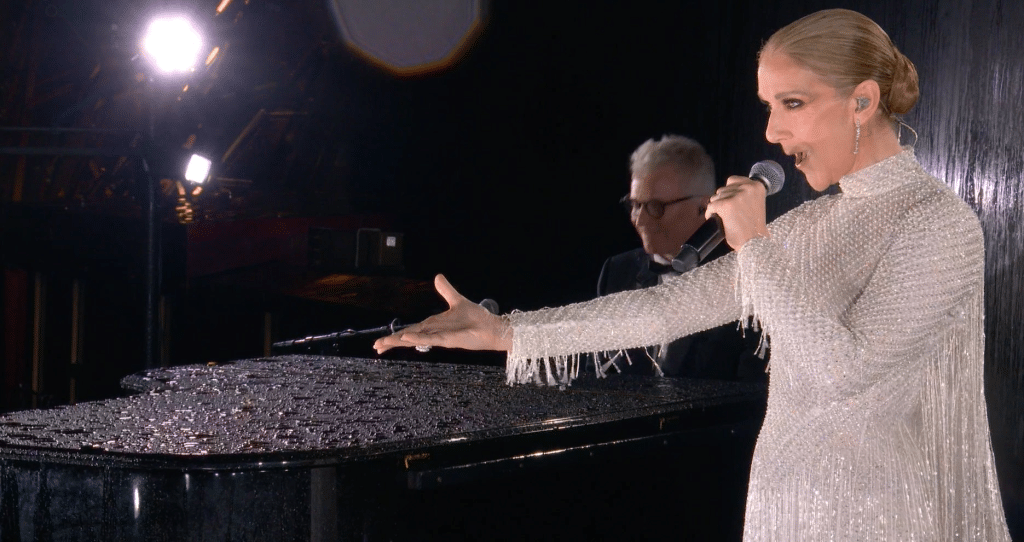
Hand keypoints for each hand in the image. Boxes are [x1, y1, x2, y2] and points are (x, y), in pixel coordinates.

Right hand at [373, 274, 511, 353]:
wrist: (492, 327)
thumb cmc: (477, 318)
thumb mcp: (457, 300)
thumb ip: (446, 290)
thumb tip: (437, 276)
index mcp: (433, 325)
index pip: (410, 330)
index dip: (396, 335)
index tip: (381, 342)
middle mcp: (434, 332)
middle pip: (408, 337)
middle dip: (392, 341)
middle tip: (375, 347)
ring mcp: (440, 337)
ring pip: (415, 339)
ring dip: (399, 341)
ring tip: (383, 345)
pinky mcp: (449, 340)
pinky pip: (431, 339)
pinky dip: (418, 338)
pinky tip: (406, 339)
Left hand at [705, 175, 769, 249]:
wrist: (754, 242)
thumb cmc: (753, 227)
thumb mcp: (754, 203)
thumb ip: (744, 194)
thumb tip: (723, 191)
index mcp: (757, 186)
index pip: (732, 180)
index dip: (728, 192)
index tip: (731, 202)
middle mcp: (747, 188)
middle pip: (722, 189)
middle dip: (722, 200)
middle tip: (728, 214)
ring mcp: (736, 196)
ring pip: (715, 197)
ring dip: (716, 207)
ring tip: (724, 218)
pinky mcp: (726, 205)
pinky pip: (710, 206)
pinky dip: (710, 214)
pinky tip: (716, 220)